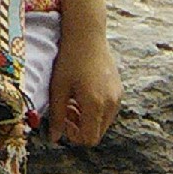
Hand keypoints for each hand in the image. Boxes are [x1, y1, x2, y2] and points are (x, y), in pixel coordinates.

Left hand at [45, 28, 121, 145]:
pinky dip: (95, 110)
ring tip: (72, 99)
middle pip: (97, 133)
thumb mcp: (58, 87)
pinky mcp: (119, 91)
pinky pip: (108, 111)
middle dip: (79, 127)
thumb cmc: (69, 59)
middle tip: (66, 108)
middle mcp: (111, 104)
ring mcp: (117, 97)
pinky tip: (82, 93)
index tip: (62, 119)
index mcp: (95, 104)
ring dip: (87, 118)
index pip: (89, 138)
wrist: (87, 35)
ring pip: (102, 123)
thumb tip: (53, 138)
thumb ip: (56, 115)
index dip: (73, 135)